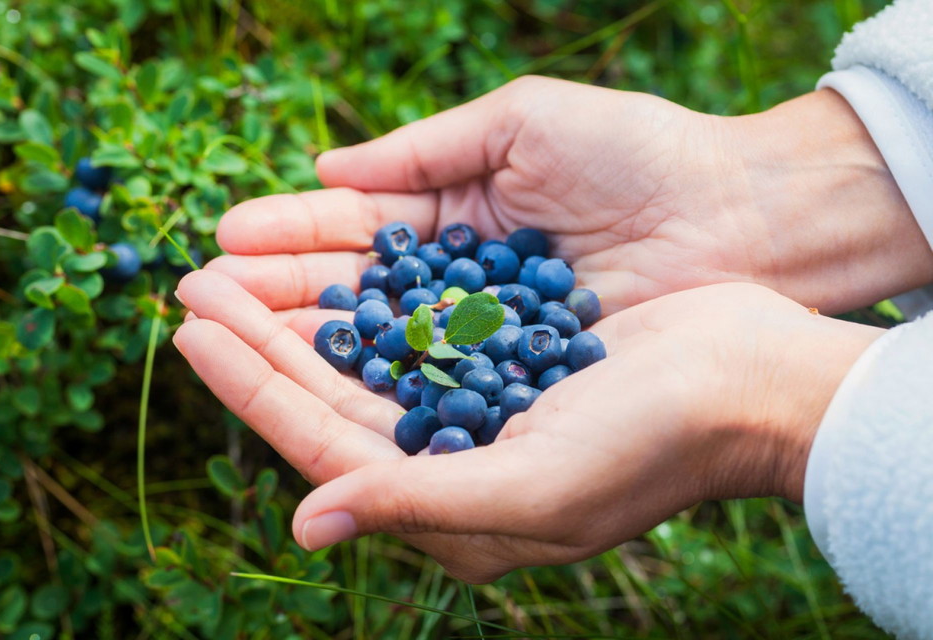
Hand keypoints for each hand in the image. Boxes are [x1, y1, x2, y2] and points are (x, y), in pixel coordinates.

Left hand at [174, 270, 881, 581]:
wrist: (749, 383)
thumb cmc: (654, 447)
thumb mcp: (533, 490)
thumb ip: (415, 505)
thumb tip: (305, 524)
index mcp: (452, 508)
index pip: (325, 447)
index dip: (254, 390)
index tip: (193, 334)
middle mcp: (455, 462)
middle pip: (332, 399)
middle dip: (262, 343)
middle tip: (193, 285)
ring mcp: (478, 408)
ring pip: (363, 360)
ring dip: (303, 314)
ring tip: (239, 269)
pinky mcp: (504, 360)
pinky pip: (413, 327)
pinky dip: (367, 296)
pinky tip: (330, 265)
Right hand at [208, 76, 931, 318]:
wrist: (741, 216)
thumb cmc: (639, 155)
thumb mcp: (522, 124)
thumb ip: (425, 153)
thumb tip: (327, 169)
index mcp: (458, 218)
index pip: (355, 233)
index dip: (290, 238)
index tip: (224, 243)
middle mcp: (462, 287)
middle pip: (355, 297)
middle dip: (278, 299)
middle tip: (200, 301)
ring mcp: (488, 341)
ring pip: (382, 347)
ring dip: (307, 346)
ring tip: (231, 341)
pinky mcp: (521, 384)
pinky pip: (436, 385)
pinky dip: (378, 385)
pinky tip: (316, 386)